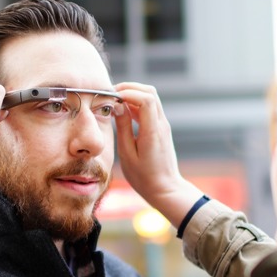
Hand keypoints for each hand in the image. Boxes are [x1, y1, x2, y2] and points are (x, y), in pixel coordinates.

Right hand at [114, 82, 204, 224]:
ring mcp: (163, 126)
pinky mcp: (161, 129)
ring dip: (133, 94)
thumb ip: (123, 129)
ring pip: (151, 97)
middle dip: (130, 88)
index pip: (145, 99)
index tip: (111, 97)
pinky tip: (123, 111)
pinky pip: (150, 108)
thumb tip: (118, 106)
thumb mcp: (127, 155)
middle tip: (111, 94)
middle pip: (150, 92)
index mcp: (153, 132)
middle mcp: (161, 125)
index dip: (128, 92)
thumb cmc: (144, 177)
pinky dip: (136, 104)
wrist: (165, 189)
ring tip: (114, 101)